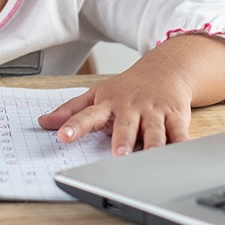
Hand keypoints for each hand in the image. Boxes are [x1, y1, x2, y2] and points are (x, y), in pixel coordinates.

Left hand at [37, 34, 224, 155]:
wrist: (166, 69)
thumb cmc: (127, 88)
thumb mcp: (96, 94)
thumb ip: (71, 110)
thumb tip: (43, 122)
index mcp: (108, 104)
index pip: (87, 115)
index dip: (74, 126)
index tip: (62, 136)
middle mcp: (131, 108)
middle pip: (125, 125)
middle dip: (122, 139)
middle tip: (118, 153)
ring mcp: (154, 112)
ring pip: (154, 130)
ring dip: (152, 143)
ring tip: (149, 155)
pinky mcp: (176, 117)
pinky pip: (180, 132)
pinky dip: (182, 143)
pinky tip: (181, 152)